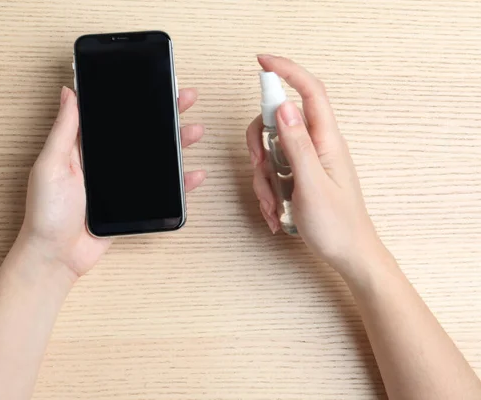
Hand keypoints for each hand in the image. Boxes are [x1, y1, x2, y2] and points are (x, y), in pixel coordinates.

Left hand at [20, 86, 205, 278]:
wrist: (57, 255)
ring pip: (155, 156)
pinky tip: (193, 173)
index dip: (134, 98)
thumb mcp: (50, 165)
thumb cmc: (46, 212)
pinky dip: (179, 181)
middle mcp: (105, 160)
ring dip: (176, 143)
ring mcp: (120, 181)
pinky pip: (160, 188)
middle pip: (140, 132)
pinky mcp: (132, 202)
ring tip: (194, 131)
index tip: (154, 82)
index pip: (114, 115)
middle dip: (165, 114)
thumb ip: (63, 131)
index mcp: (84, 146)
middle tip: (185, 99)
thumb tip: (68, 92)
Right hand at [246, 55, 385, 275]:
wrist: (349, 255)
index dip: (286, 71)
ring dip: (261, 179)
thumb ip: (296, 144)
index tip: (261, 62)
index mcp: (326, 140)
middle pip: (278, 121)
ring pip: (270, 150)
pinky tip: (275, 213)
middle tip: (259, 166)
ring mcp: (307, 161)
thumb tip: (283, 106)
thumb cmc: (337, 225)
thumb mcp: (312, 184)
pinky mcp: (299, 176)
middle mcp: (317, 145)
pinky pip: (272, 172)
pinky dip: (266, 191)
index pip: (309, 91)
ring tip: (272, 205)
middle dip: (259, 144)